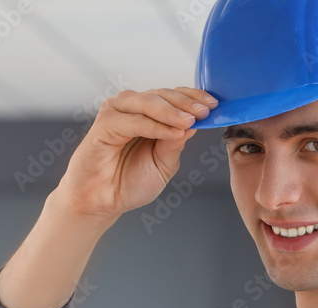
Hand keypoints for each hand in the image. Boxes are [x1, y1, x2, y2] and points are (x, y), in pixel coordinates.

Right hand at [53, 87, 217, 226]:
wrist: (102, 202)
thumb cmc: (128, 182)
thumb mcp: (163, 163)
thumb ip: (175, 142)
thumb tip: (193, 123)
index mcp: (149, 114)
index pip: (174, 97)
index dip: (194, 98)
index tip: (215, 106)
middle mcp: (132, 108)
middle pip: (163, 94)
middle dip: (187, 103)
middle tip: (205, 111)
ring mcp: (117, 113)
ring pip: (148, 102)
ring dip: (171, 110)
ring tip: (190, 121)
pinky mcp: (104, 124)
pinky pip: (133, 120)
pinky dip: (154, 125)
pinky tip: (171, 132)